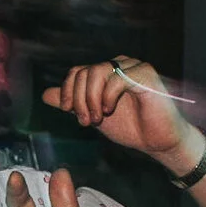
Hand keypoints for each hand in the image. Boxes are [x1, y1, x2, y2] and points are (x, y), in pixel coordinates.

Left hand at [43, 59, 201, 175]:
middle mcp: (119, 65)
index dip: (68, 92)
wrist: (159, 141)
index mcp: (107, 73)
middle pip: (84, 72)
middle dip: (79, 100)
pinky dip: (108, 97)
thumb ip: (73, 104)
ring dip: (91, 99)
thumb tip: (46, 94)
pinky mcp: (145, 74)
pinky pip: (116, 78)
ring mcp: (132, 67)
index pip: (77, 72)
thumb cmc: (131, 127)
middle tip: (85, 122)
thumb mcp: (93, 115)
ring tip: (96, 119)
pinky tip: (110, 111)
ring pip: (97, 71)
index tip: (70, 113)